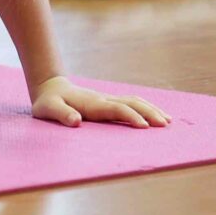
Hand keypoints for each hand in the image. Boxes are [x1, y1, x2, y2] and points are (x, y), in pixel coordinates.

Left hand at [32, 76, 169, 128]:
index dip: (131, 116)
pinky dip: (146, 108)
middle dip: (149, 112)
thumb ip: (61, 114)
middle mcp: (104, 100)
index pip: (117, 109)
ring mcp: (107, 99)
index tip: (144, 126)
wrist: (49, 88)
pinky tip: (155, 115)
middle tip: (165, 125)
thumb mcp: (47, 109)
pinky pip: (131, 103)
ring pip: (134, 101)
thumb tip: (76, 120)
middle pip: (132, 102)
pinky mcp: (108, 102)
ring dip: (151, 109)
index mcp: (93, 104)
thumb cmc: (48, 102)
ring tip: (168, 121)